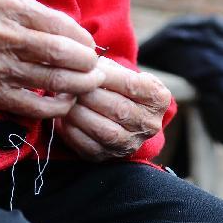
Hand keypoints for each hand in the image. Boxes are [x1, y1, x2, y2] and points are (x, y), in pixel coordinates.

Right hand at [0, 0, 105, 118]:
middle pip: (59, 55)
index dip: (83, 39)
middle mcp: (0, 38)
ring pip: (53, 82)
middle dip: (87, 63)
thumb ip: (48, 16)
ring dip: (81, 84)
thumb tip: (85, 40)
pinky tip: (68, 98)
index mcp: (8, 8)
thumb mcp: (14, 2)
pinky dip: (60, 105)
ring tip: (90, 82)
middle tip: (97, 67)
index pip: (60, 26)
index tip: (91, 45)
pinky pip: (37, 108)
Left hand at [55, 56, 171, 160]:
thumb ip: (108, 68)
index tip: (87, 67)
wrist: (121, 115)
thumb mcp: (123, 72)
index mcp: (157, 98)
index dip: (107, 75)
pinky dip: (73, 131)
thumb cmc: (118, 86)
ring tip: (65, 99)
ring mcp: (130, 143)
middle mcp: (149, 124)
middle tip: (70, 83)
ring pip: (105, 131)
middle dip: (89, 95)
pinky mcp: (109, 156)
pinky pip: (90, 147)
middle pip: (118, 109)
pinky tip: (64, 117)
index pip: (132, 85)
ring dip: (80, 113)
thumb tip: (86, 67)